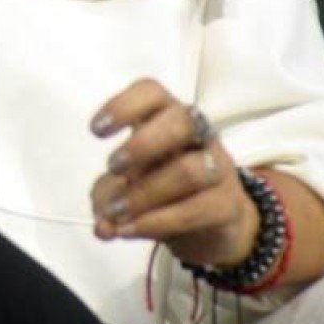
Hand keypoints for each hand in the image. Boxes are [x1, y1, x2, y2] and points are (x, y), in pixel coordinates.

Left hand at [88, 78, 259, 269]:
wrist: (212, 227)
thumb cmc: (162, 191)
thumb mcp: (126, 188)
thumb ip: (107, 199)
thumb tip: (102, 225)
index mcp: (165, 118)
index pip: (152, 92)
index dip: (123, 106)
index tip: (96, 131)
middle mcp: (196, 135)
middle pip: (180, 120)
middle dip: (142, 146)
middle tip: (113, 168)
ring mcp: (217, 167)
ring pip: (190, 171)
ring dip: (144, 195)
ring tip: (117, 214)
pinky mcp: (227, 204)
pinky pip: (197, 210)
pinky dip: (158, 222)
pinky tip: (132, 231)